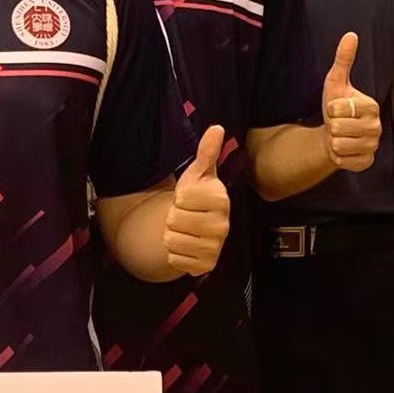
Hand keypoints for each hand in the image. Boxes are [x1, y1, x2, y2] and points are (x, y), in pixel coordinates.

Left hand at [165, 125, 229, 277]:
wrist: (198, 228)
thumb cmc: (197, 196)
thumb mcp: (198, 173)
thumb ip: (206, 151)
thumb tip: (216, 127)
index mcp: (221, 200)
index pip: (180, 199)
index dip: (179, 198)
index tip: (189, 199)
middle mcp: (223, 226)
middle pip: (173, 220)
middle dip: (173, 217)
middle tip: (186, 215)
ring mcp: (215, 248)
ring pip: (171, 240)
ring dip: (172, 235)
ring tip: (185, 229)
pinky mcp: (205, 266)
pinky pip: (173, 258)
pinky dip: (174, 253)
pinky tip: (187, 245)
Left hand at [321, 32, 381, 170]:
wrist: (333, 135)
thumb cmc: (336, 107)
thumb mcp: (336, 82)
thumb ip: (343, 59)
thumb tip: (351, 34)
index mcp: (372, 106)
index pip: (339, 108)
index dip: (331, 108)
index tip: (337, 109)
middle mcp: (377, 127)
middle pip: (338, 127)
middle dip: (331, 125)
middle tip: (338, 124)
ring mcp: (373, 146)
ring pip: (338, 144)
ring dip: (333, 141)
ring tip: (340, 135)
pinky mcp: (366, 162)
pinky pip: (342, 160)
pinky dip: (336, 156)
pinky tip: (342, 149)